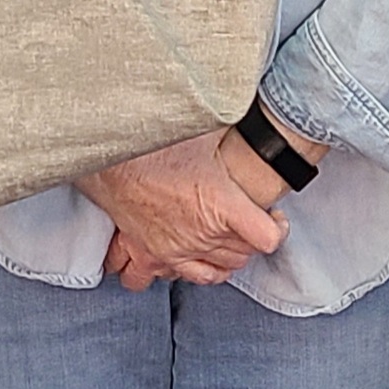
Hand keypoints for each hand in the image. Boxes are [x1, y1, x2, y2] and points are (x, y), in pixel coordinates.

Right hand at [81, 133, 285, 290]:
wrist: (112, 155)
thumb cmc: (156, 141)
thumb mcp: (206, 129)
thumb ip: (233, 121)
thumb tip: (251, 108)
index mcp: (222, 205)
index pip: (268, 238)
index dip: (277, 229)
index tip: (273, 218)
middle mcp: (202, 234)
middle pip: (242, 255)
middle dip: (248, 240)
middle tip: (244, 220)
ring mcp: (175, 249)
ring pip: (213, 273)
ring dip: (221, 260)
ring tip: (220, 242)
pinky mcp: (149, 254)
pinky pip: (168, 279)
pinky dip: (179, 273)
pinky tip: (183, 259)